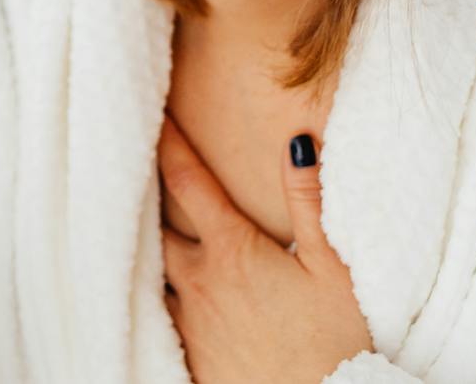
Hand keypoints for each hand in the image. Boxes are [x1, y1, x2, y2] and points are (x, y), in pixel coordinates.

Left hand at [158, 112, 373, 382]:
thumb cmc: (336, 342)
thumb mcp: (333, 267)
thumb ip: (310, 202)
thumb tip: (297, 142)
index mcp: (231, 251)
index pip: (187, 182)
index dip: (169, 144)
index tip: (154, 116)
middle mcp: (198, 284)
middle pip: (155, 228)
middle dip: (148, 201)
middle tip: (139, 176)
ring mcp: (189, 325)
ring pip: (153, 277)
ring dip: (152, 255)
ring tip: (144, 234)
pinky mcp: (189, 360)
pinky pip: (161, 321)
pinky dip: (160, 302)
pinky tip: (159, 298)